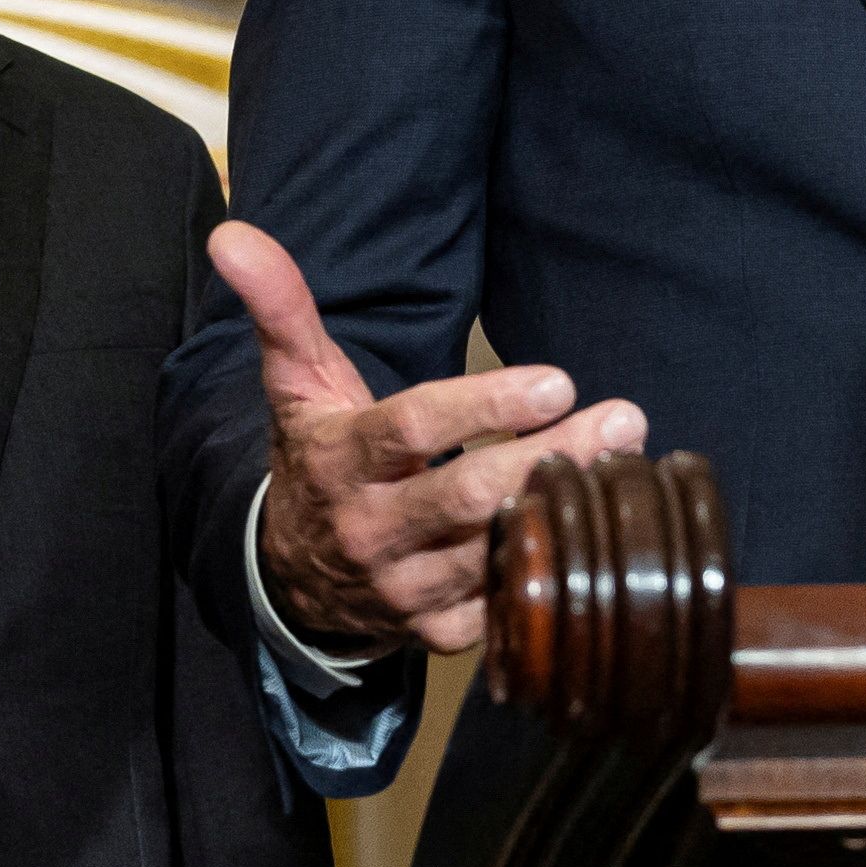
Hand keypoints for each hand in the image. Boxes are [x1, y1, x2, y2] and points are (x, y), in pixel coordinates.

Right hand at [217, 221, 642, 656]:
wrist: (292, 577)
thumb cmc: (317, 459)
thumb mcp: (297, 384)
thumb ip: (282, 307)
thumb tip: (235, 233)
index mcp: (340, 460)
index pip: (414, 430)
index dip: (485, 408)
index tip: (557, 381)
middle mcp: (370, 530)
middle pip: (469, 495)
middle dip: (551, 455)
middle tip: (624, 419)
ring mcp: (405, 589)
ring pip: (495, 550)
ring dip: (568, 509)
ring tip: (629, 465)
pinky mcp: (437, 633)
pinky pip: (505, 604)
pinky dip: (554, 569)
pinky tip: (599, 532)